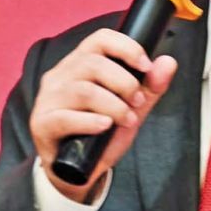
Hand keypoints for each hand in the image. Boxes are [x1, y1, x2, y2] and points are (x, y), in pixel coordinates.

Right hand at [29, 28, 178, 201]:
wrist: (78, 171)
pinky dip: (91, 122)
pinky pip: (65, 117)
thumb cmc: (101, 134)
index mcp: (80, 64)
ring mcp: (48, 100)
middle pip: (92, 63)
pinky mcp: (42, 124)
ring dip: (113, 105)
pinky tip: (105, 126)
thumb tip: (168, 62)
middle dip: (123, 82)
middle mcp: (60, 76)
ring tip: (126, 119)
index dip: (126, 47)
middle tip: (137, 101)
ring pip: (82, 91)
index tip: (145, 65)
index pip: (100, 39)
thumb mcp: (131, 109)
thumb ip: (149, 88)